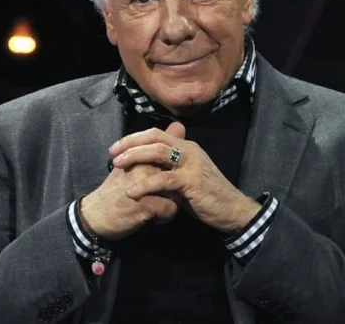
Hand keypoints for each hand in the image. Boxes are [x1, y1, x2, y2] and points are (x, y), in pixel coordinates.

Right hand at [80, 123, 184, 240]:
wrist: (95, 214)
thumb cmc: (115, 190)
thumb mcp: (132, 164)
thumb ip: (155, 147)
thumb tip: (179, 125)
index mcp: (142, 157)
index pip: (171, 159)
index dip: (170, 173)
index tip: (160, 182)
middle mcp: (145, 167)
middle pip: (176, 177)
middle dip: (174, 188)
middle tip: (160, 196)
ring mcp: (146, 185)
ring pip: (177, 194)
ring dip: (170, 203)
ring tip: (156, 207)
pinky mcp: (147, 205)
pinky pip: (170, 209)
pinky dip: (164, 216)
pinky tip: (154, 218)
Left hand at [109, 123, 261, 233]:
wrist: (232, 210)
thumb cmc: (208, 196)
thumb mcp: (186, 178)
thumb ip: (171, 169)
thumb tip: (150, 167)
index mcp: (187, 147)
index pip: (157, 134)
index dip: (135, 138)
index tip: (117, 147)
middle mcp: (189, 150)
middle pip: (155, 138)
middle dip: (131, 143)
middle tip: (112, 153)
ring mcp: (191, 164)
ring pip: (159, 153)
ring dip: (135, 157)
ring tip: (118, 165)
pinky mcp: (192, 182)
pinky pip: (164, 179)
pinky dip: (146, 185)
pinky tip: (131, 192)